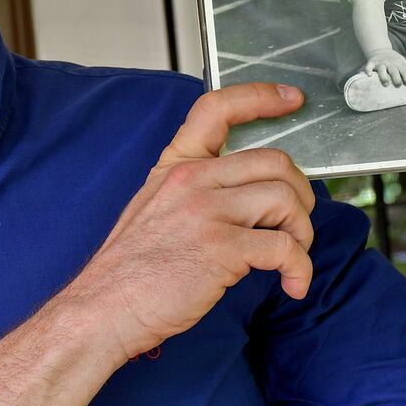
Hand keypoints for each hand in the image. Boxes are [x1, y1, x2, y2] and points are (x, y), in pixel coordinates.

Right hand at [67, 83, 314, 361]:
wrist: (103, 308)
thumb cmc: (131, 268)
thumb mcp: (155, 206)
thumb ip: (195, 189)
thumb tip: (247, 196)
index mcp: (176, 166)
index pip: (218, 108)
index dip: (262, 97)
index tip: (293, 99)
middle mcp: (192, 179)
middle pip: (275, 161)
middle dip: (301, 194)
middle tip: (295, 225)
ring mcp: (206, 212)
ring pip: (286, 199)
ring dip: (302, 232)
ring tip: (291, 259)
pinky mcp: (221, 249)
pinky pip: (285, 248)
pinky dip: (299, 268)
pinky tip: (292, 284)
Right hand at [365, 49, 405, 86]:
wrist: (380, 50)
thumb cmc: (394, 60)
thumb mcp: (404, 62)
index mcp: (399, 64)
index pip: (404, 70)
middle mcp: (390, 63)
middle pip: (394, 70)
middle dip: (396, 77)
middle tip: (398, 84)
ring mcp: (380, 63)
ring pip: (382, 69)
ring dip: (384, 76)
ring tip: (386, 83)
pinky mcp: (371, 63)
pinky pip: (369, 67)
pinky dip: (368, 70)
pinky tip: (369, 75)